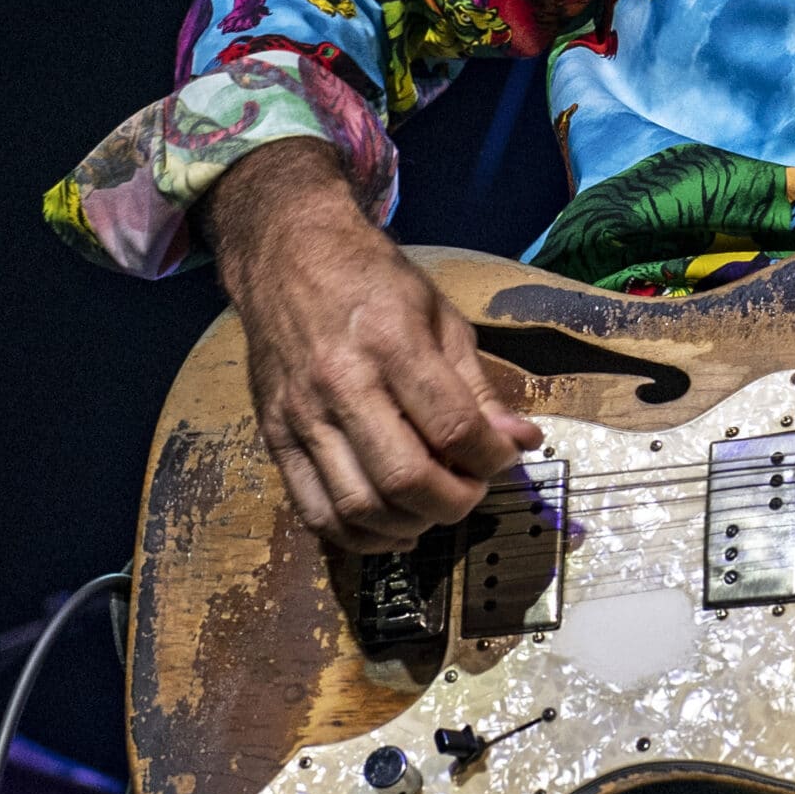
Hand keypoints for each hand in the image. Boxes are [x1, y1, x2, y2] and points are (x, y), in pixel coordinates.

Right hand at [203, 140, 542, 552]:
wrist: (288, 257)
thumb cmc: (374, 282)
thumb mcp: (441, 316)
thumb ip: (478, 386)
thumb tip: (522, 441)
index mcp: (392, 344)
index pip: (452, 427)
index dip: (491, 458)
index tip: (506, 457)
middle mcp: (341, 384)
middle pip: (404, 478)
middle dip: (454, 502)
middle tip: (473, 490)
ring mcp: (300, 416)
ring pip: (357, 506)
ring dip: (410, 525)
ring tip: (436, 509)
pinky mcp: (273, 438)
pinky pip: (313, 511)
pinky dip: (358, 536)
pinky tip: (392, 528)